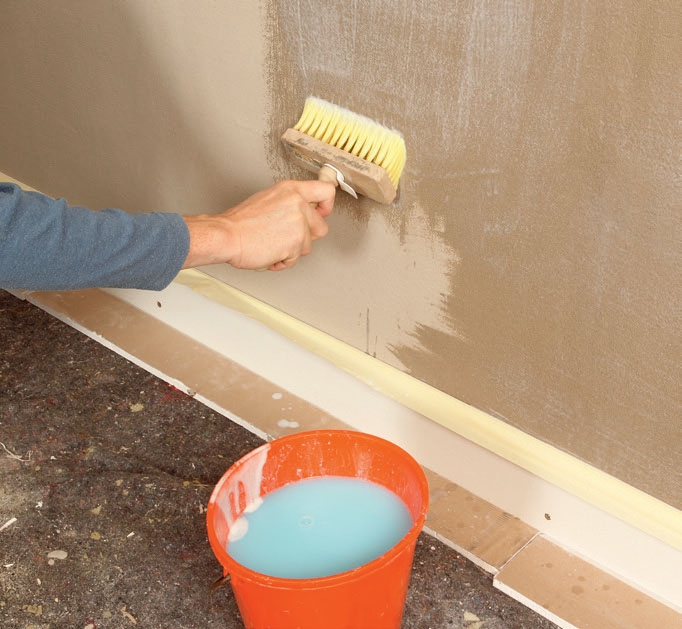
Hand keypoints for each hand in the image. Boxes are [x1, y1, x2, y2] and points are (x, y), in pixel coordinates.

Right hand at [181, 180, 334, 270]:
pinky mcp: (297, 241)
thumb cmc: (240, 223)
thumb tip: (304, 213)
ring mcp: (299, 222)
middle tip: (287, 237)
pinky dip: (283, 261)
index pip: (325, 191)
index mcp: (291, 190)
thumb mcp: (269, 200)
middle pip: (322, 226)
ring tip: (271, 244)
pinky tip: (269, 252)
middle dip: (307, 237)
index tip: (321, 212)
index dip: (326, 206)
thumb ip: (290, 204)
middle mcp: (298, 203)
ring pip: (308, 245)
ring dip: (291, 250)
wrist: (226, 236)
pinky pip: (296, 259)